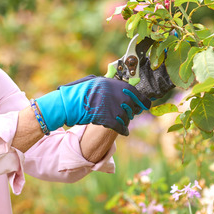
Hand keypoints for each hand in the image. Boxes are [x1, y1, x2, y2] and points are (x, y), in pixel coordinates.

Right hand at [35, 75, 150, 135]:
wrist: (68, 104)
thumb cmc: (78, 92)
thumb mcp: (94, 82)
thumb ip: (108, 83)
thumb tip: (122, 87)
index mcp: (113, 84)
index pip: (134, 92)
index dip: (142, 100)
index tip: (145, 105)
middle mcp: (116, 94)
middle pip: (132, 105)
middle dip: (132, 110)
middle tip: (131, 113)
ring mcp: (113, 107)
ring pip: (127, 116)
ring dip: (126, 120)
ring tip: (122, 121)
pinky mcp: (109, 120)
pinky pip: (122, 126)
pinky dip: (123, 130)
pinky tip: (124, 131)